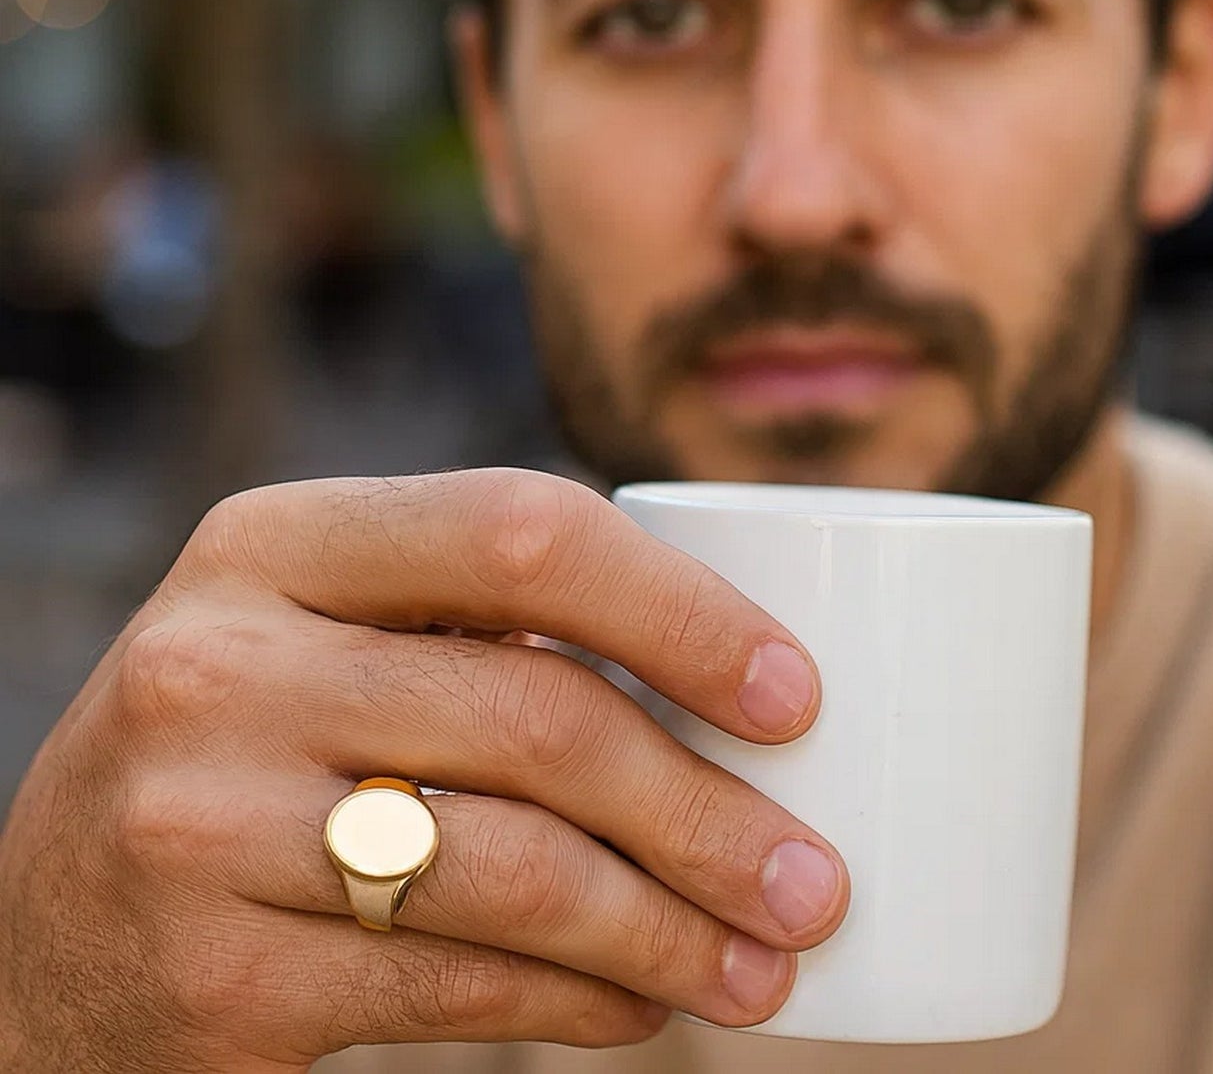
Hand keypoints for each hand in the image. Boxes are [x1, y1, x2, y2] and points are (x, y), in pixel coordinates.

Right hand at [0, 470, 849, 1070]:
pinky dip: (581, 1002)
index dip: (681, 610)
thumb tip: (737, 681)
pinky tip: (646, 1005)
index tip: (796, 697)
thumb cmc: (255, 740)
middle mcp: (226, 660)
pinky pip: (456, 984)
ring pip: (515, 868)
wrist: (45, 924)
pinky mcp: (215, 973)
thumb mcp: (328, 632)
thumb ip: (482, 624)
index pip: (523, 529)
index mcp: (278, 540)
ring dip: (669, 929)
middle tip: (814, 881)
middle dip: (707, 811)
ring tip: (766, 968)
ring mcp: (205, 819)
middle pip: (541, 715)